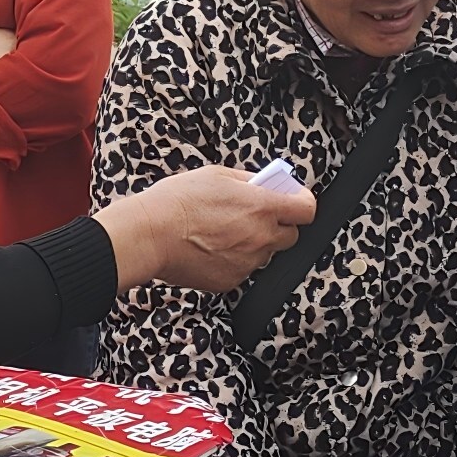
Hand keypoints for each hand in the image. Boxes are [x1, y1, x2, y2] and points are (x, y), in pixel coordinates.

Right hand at [97, 164, 312, 293]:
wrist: (149, 235)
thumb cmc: (177, 202)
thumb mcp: (216, 175)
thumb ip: (248, 180)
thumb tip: (264, 183)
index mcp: (261, 207)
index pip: (306, 209)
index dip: (302, 203)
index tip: (293, 200)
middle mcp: (261, 237)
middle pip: (290, 236)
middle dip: (278, 225)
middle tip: (255, 216)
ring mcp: (247, 263)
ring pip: (265, 254)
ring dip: (254, 243)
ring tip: (223, 232)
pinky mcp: (231, 281)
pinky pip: (243, 269)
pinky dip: (233, 260)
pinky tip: (211, 248)